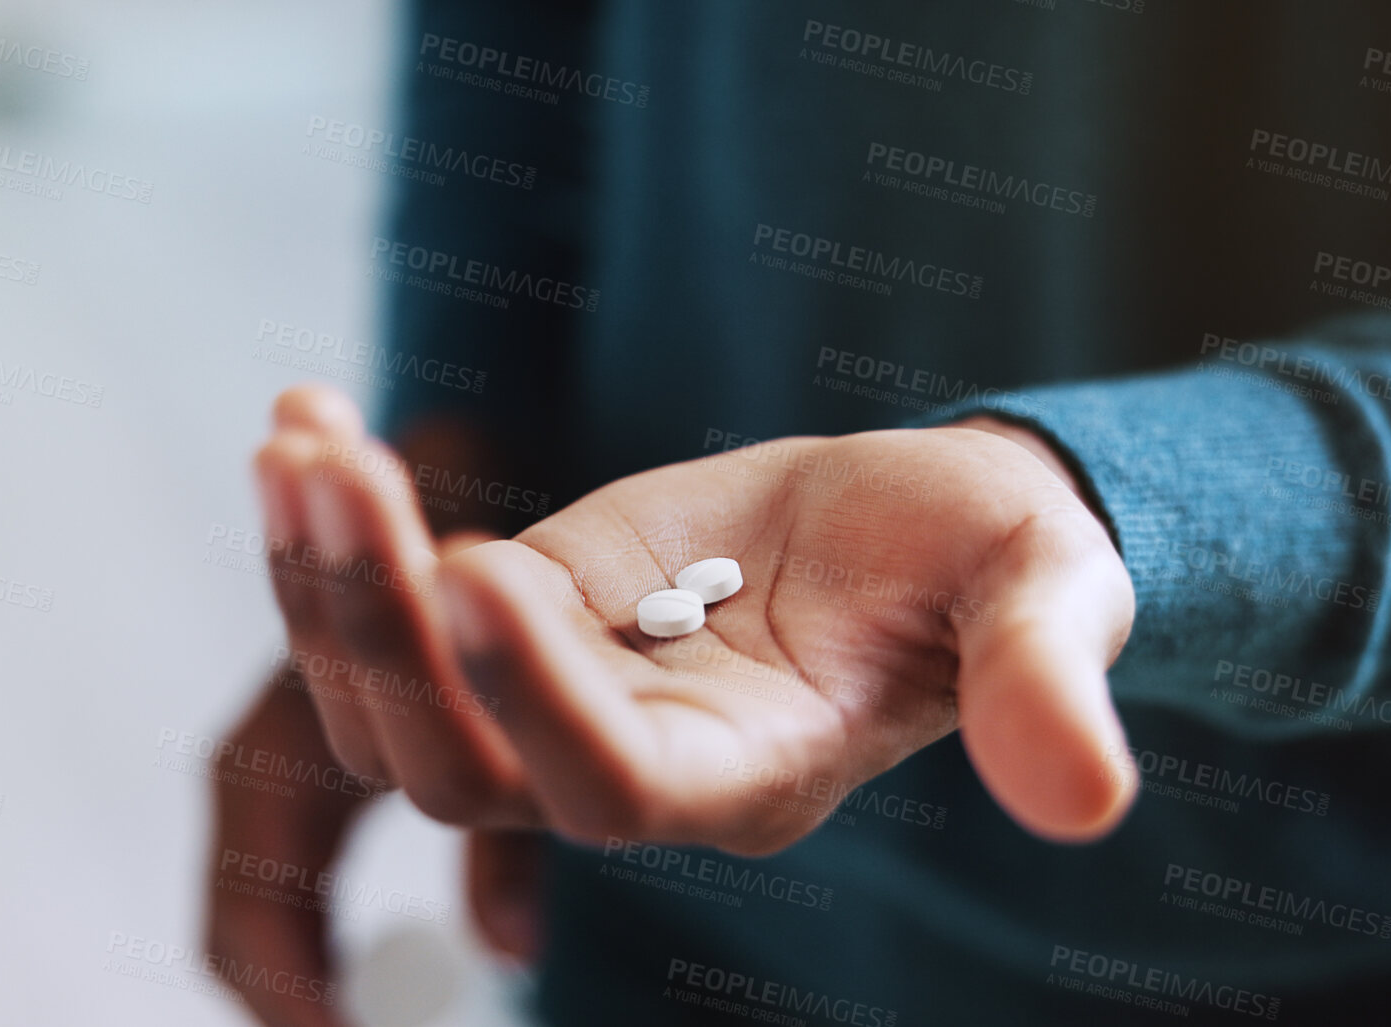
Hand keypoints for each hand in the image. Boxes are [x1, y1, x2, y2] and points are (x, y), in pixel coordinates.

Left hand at [207, 385, 1138, 1021]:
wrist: (906, 527)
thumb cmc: (982, 560)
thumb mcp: (1038, 591)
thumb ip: (1044, 680)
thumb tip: (1090, 800)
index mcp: (746, 775)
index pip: (614, 782)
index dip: (535, 697)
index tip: (476, 565)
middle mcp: (624, 761)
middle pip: (454, 767)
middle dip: (379, 627)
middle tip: (339, 473)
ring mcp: (548, 693)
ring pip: (387, 702)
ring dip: (324, 576)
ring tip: (300, 438)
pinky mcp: (508, 614)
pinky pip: (387, 606)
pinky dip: (333, 525)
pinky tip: (306, 420)